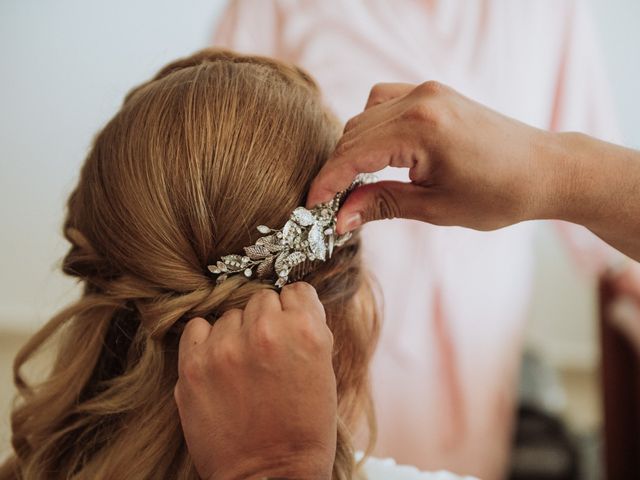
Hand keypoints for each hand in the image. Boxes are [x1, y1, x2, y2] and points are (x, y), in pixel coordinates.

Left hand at [174, 283, 335, 479]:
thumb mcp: (324, 371)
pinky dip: (206, 341)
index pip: (295, 291)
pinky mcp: (194, 365)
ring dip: (236, 333)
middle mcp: (265, 332)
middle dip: (265, 320)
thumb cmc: (304, 429)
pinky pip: (197, 327)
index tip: (289, 323)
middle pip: (262, 299)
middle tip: (266, 351)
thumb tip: (289, 305)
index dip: (294, 310)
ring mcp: (226, 347)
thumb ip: (307, 330)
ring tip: (242, 366)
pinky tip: (218, 363)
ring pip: (230, 314)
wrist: (270, 477)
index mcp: (305, 332)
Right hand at [307, 81, 561, 232]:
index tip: (311, 205)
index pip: (354, 153)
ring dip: (352, 148)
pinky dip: (371, 127)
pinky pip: (384, 102)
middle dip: (337, 169)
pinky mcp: (434, 93)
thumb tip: (340, 217)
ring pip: (365, 116)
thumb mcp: (436, 208)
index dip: (328, 181)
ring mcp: (427, 91)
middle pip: (354, 132)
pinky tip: (376, 152)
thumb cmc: (498, 194)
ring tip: (352, 183)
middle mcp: (420, 100)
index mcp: (422, 128)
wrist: (544, 169)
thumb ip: (382, 205)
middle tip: (330, 204)